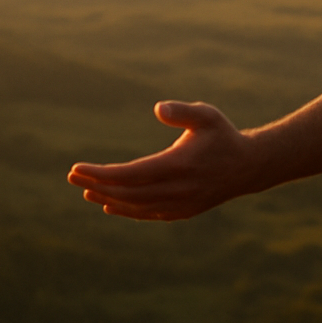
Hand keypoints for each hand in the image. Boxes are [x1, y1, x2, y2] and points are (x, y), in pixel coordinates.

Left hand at [67, 101, 259, 220]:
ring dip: (109, 198)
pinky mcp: (183, 212)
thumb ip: (182, 111)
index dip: (101, 174)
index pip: (131, 174)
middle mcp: (178, 190)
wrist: (249, 167)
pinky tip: (110, 204)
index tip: (77, 169)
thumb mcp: (207, 115)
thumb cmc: (223, 136)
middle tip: (72, 177)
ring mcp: (181, 204)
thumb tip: (157, 109)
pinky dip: (128, 210)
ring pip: (136, 207)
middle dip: (97, 185)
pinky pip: (149, 214)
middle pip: (128, 193)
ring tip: (86, 191)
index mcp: (179, 166)